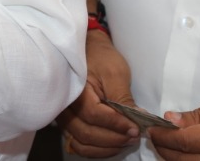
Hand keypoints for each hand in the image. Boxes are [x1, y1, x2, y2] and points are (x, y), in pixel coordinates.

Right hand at [57, 30, 140, 156]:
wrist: (87, 50)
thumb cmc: (100, 57)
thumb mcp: (116, 72)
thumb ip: (123, 99)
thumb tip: (136, 123)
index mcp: (73, 89)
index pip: (93, 115)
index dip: (116, 124)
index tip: (136, 127)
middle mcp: (63, 105)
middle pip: (86, 133)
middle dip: (114, 138)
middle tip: (134, 136)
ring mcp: (64, 116)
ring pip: (81, 143)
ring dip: (106, 147)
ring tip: (125, 140)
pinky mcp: (69, 122)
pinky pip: (78, 144)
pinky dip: (96, 149)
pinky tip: (112, 143)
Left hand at [150, 91, 199, 159]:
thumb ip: (197, 116)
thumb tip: (170, 120)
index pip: (185, 141)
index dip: (164, 136)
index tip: (152, 128)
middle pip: (185, 160)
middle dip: (164, 148)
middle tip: (154, 136)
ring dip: (174, 159)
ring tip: (165, 144)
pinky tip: (181, 154)